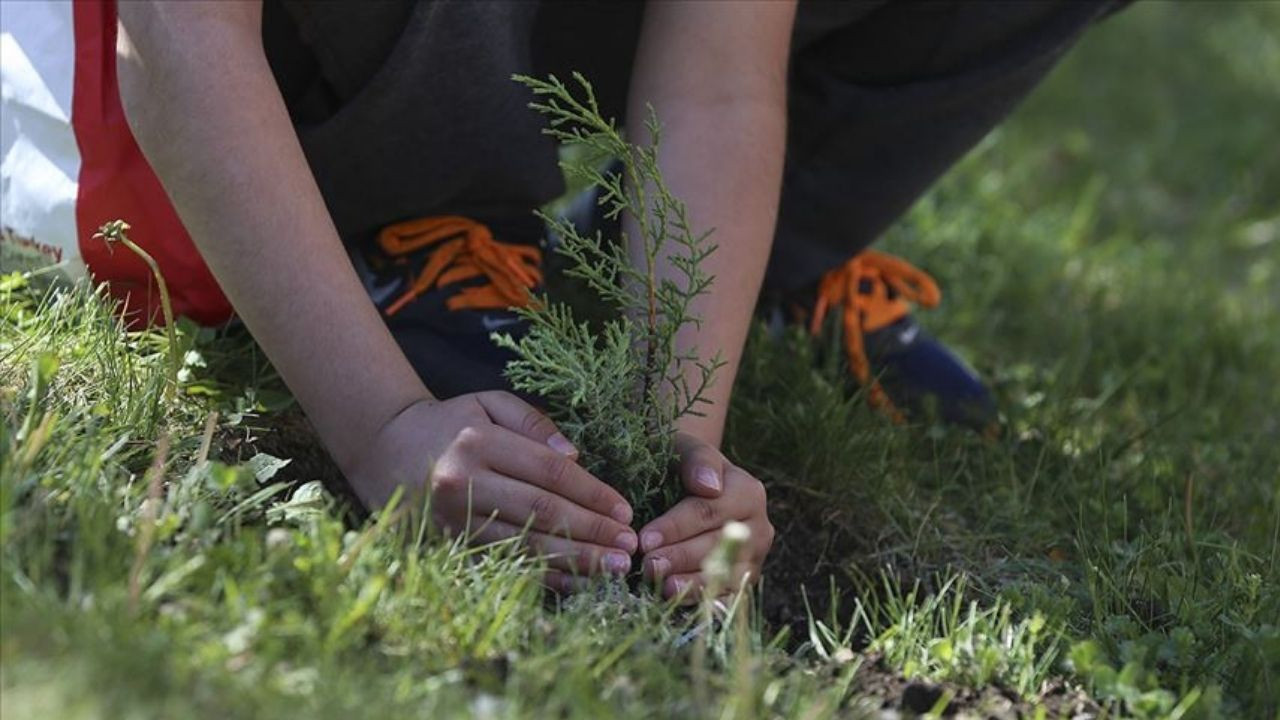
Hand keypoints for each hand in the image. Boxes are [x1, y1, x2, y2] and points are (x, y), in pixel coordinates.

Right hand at [346, 391, 637, 588]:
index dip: (591, 492)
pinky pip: (503, 565)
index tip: (625, 509)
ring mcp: (452, 520)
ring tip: (613, 569)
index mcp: (478, 443)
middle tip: (629, 546)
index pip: (548, 472)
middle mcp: (462, 483)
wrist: (383, 448)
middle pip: (541, 513)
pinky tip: (575, 583)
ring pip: (524, 546)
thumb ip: (533, 422)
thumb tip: (576, 456)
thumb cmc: (449, 423)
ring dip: (574, 561)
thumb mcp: (488, 404)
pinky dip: (542, 577)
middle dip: (592, 531)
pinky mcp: (448, 546)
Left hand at [638, 432, 773, 601]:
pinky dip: (704, 601)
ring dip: (691, 584)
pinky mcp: (745, 582)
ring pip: (726, 575)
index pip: (708, 512)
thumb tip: (708, 486)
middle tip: (647, 566)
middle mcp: (758, 527)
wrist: (692, 485)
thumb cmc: (683, 465)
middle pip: (717, 546)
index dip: (675, 527)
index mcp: (748, 491)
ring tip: (660, 587)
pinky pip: (728, 596)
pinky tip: (678, 603)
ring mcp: (755, 558)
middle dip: (679, 557)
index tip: (644, 539)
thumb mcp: (686, 448)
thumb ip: (697, 460)